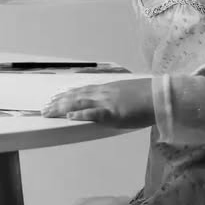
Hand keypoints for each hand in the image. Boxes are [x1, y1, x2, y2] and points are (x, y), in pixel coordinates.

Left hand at [41, 77, 155, 129]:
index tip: (54, 97)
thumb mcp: (127, 93)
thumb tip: (108, 102)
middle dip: (58, 102)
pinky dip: (80, 114)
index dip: (66, 94)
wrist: (161, 97)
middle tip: (44, 108)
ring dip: (62, 108)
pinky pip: (94, 113)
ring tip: (48, 112)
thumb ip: (115, 97)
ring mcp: (107, 102)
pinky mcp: (113, 112)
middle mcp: (103, 93)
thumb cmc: (148, 97)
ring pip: (79, 103)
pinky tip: (69, 116)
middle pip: (76, 96)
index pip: (82, 90)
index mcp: (107, 88)